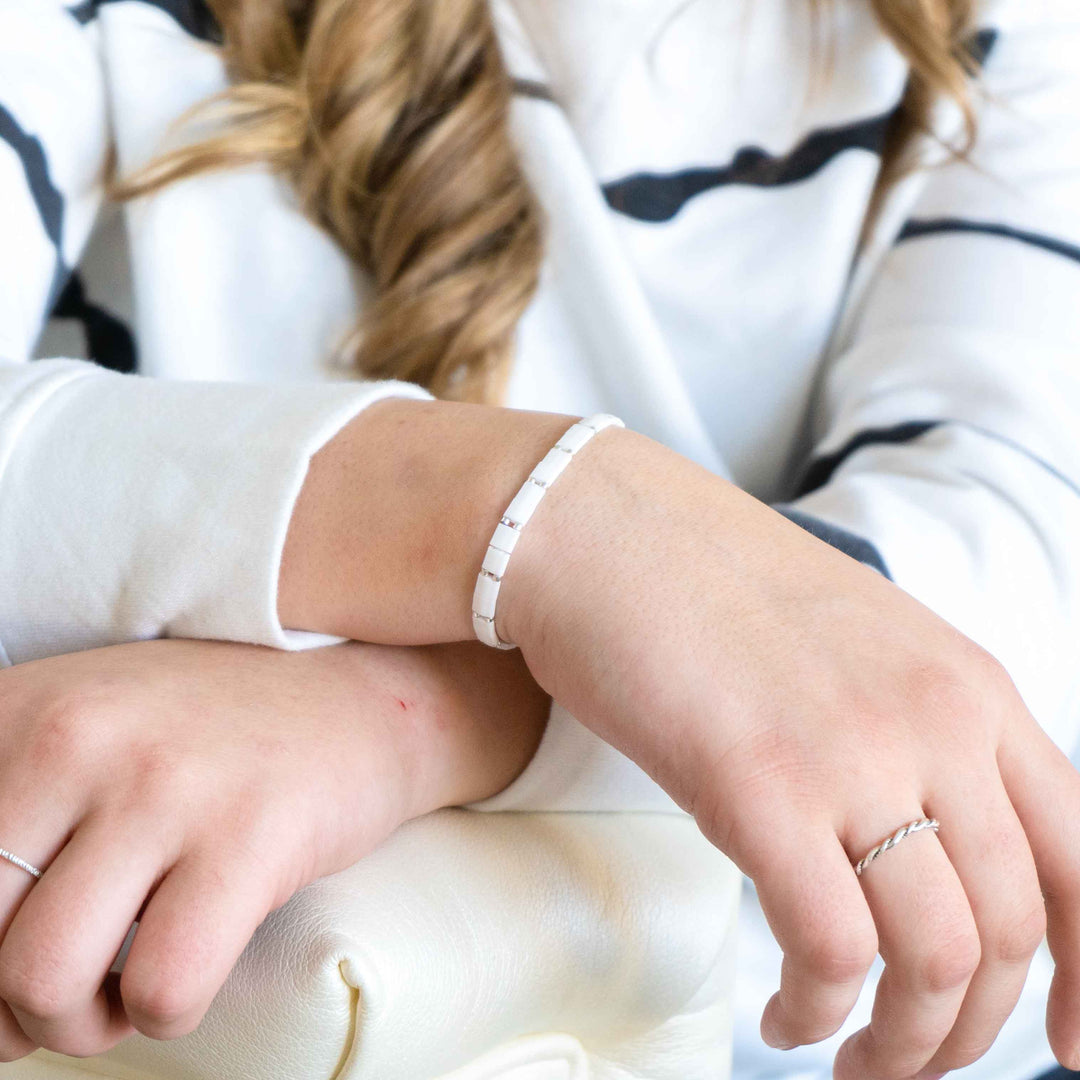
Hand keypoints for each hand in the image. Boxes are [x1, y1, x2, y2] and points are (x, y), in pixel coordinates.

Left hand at [0, 638, 546, 1059]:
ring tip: (121, 989)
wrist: (352, 701)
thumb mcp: (85, 729)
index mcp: (17, 710)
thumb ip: (6, 815)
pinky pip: (161, 991)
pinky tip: (190, 965)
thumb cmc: (209, 735)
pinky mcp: (249, 836)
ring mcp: (166, 784)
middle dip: (7, 1008)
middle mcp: (78, 736)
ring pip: (42, 982)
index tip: (12, 962)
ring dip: (79, 1024)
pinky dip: (164, 1014)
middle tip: (65, 992)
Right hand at [499, 426, 1079, 1078]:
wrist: (602, 529)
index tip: (1065, 1045)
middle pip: (1009, 930)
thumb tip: (926, 850)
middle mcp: (935, 720)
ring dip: (901, 1046)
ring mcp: (851, 751)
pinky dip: (818, 1010)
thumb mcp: (852, 645)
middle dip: (966, 1032)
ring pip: (934, 960)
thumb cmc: (706, 586)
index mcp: (969, 684)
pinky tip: (788, 1011)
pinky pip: (830, 952)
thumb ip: (912, 732)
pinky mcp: (759, 787)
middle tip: (909, 1061)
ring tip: (846, 1059)